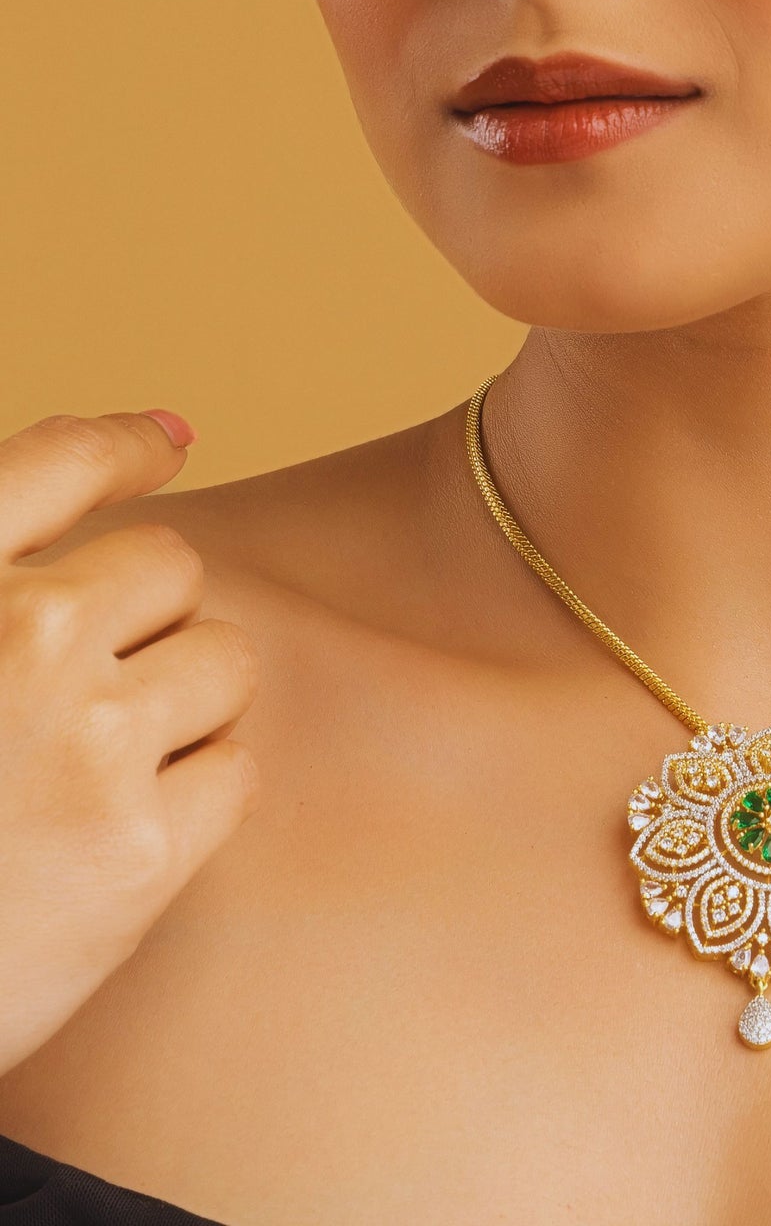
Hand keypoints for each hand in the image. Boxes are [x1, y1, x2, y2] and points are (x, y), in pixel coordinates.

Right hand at [0, 410, 258, 1073]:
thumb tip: (168, 435)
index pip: (57, 463)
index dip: (123, 445)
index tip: (168, 444)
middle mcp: (19, 638)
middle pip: (170, 567)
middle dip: (145, 621)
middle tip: (80, 698)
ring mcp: (84, 741)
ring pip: (223, 662)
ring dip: (181, 707)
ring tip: (93, 771)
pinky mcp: (137, 849)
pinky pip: (234, 771)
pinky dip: (194, 801)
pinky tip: (113, 839)